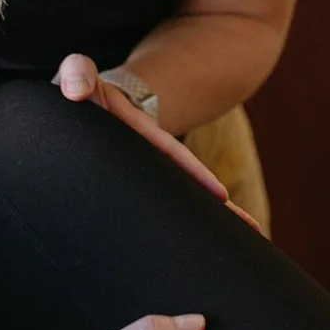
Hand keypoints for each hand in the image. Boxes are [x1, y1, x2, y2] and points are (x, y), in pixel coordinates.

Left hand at [51, 54, 263, 234]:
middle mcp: (147, 156)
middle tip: (252, 230)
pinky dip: (176, 230)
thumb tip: (79, 91)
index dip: (195, 174)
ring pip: (177, 204)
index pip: (170, 156)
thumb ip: (77, 73)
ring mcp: (141, 176)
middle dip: (221, 208)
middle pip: (188, 185)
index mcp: (138, 133)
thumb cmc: (78, 90)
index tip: (220, 195)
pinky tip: (192, 256)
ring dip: (206, 224)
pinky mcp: (133, 191)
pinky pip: (157, 211)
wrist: (79, 104)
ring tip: (239, 250)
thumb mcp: (78, 75)